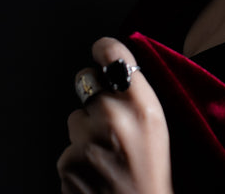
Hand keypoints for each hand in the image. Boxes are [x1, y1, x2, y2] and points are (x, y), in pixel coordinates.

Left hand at [57, 37, 171, 193]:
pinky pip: (67, 149)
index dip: (104, 49)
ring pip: (74, 117)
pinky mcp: (67, 162)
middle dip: (92, 92)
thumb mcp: (157, 126)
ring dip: (84, 131)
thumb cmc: (152, 174)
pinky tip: (96, 172)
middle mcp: (113, 116)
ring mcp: (87, 140)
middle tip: (107, 116)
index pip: (113, 54)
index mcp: (142, 105)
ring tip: (106, 154)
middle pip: (84, 80)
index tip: (101, 51)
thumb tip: (115, 66)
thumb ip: (135, 96)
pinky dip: (77, 159)